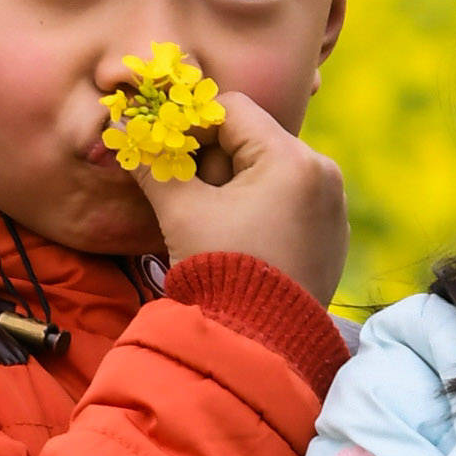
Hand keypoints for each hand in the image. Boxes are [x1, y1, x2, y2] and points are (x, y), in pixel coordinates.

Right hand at [140, 77, 349, 304]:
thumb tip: (123, 129)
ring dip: (233, 185)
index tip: (168, 149)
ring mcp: (332, 206)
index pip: (234, 110)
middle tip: (189, 197)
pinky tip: (239, 239)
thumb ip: (154, 164)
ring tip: (212, 224)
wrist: (259, 345)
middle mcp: (323, 174)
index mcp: (292, 159)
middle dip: (213, 161)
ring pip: (270, 170)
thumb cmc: (220, 271)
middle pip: (254, 139)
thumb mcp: (181, 212)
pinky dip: (260, 207)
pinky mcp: (332, 235)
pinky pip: (290, 201)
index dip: (192, 123)